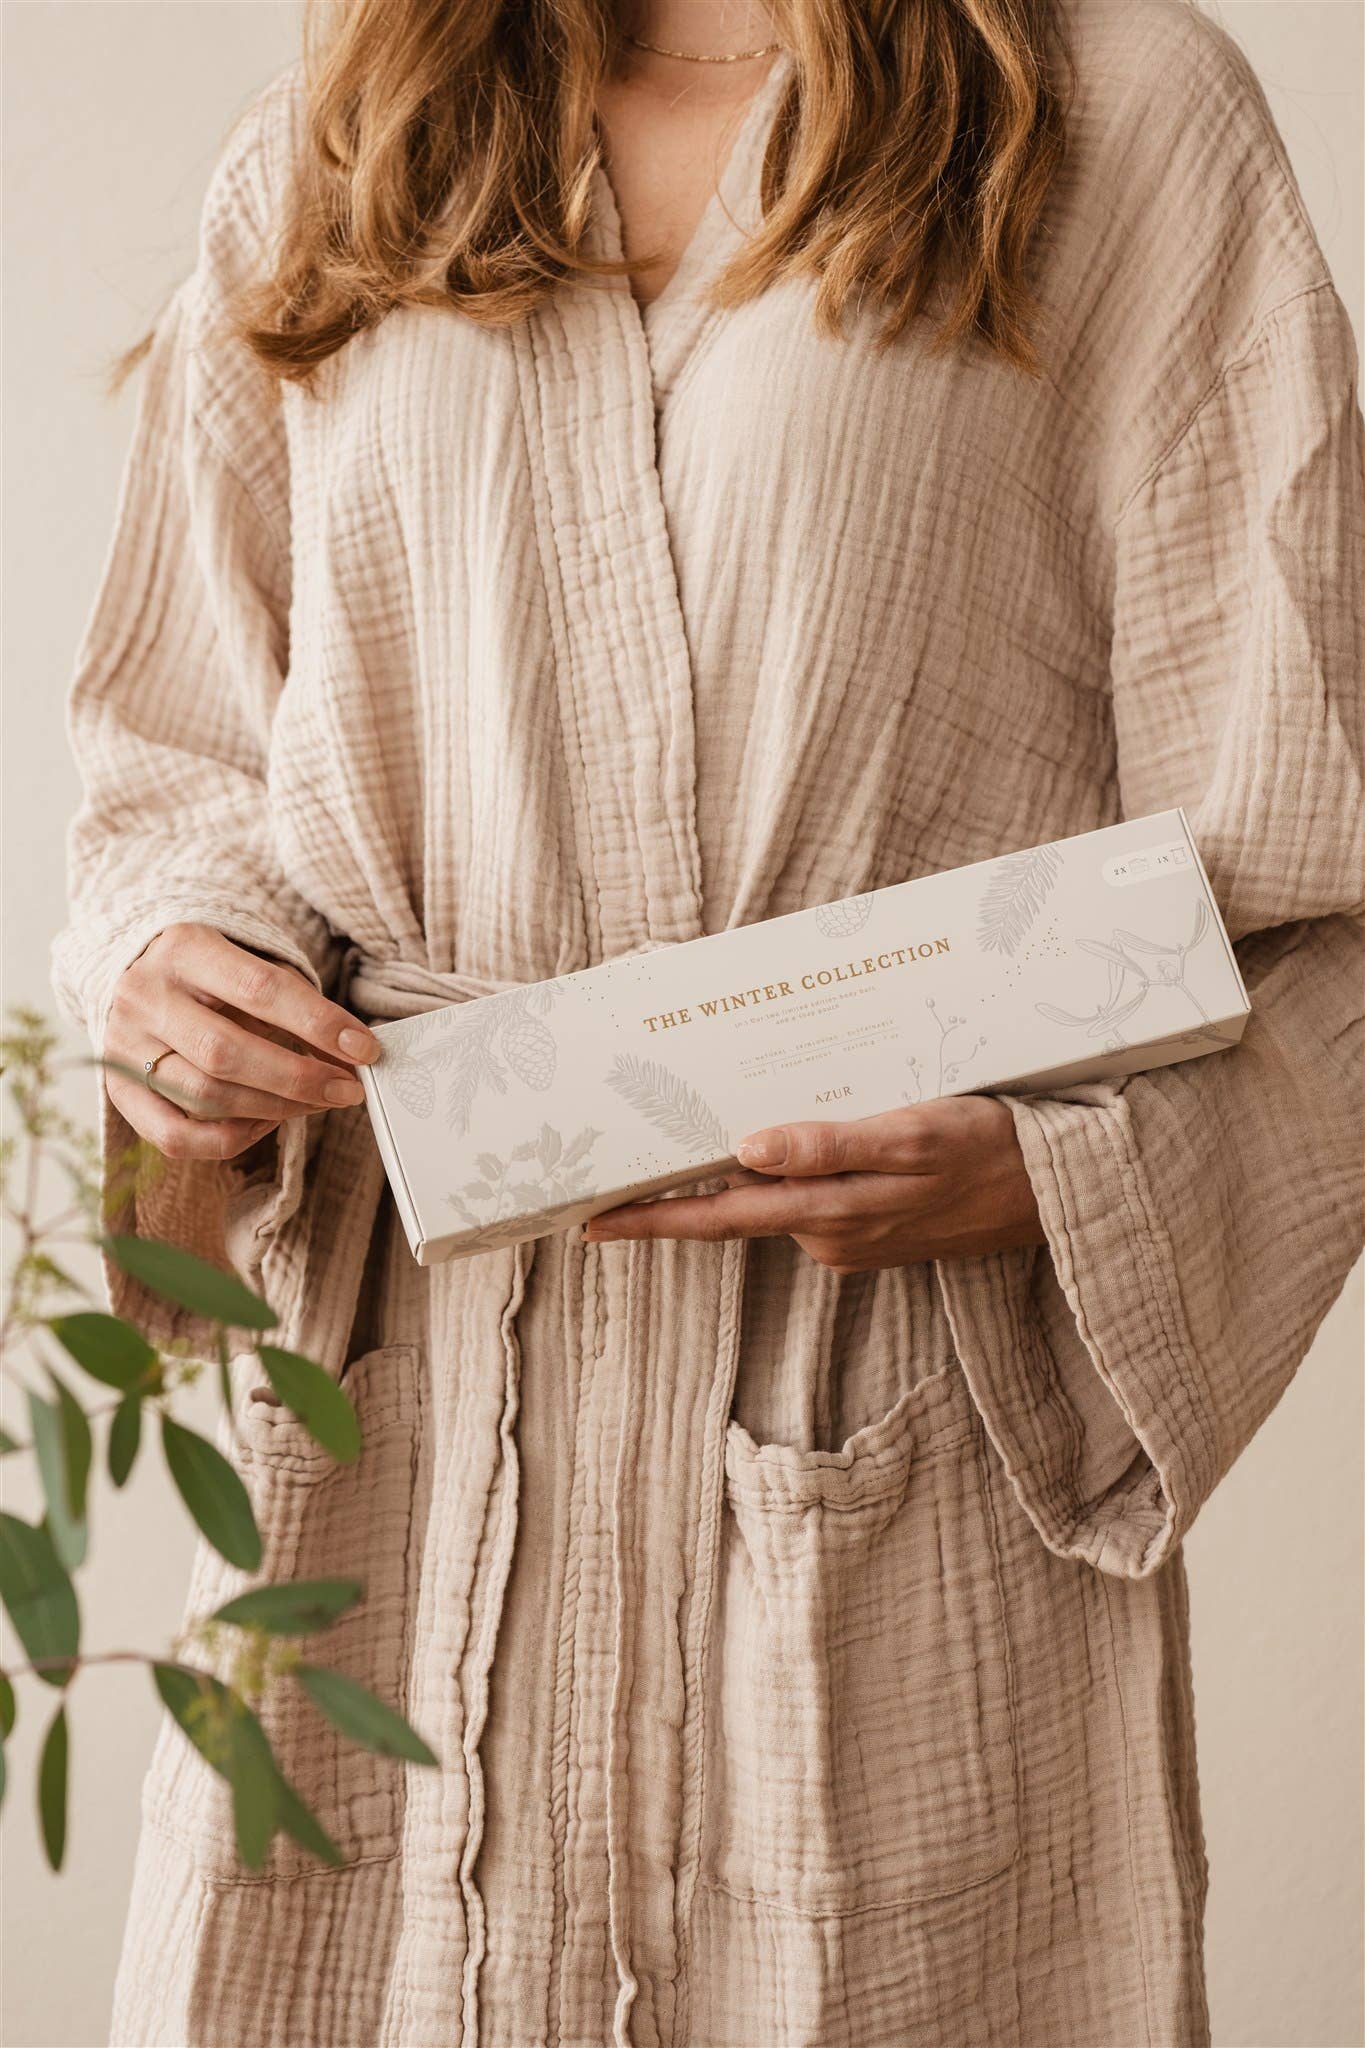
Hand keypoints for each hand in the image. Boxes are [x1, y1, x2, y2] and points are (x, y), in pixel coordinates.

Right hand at [103, 923, 380, 1162]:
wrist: (131, 971)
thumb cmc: (210, 971)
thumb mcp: (247, 960)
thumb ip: (293, 999)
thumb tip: (351, 1051)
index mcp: (184, 948)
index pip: (261, 989)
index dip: (319, 1023)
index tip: (365, 1048)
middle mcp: (145, 995)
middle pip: (227, 1052)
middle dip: (299, 1078)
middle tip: (348, 1089)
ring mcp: (124, 1047)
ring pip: (205, 1097)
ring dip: (276, 1109)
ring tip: (318, 1103)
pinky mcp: (117, 1091)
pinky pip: (176, 1137)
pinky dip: (231, 1139)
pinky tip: (267, 1121)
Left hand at [582, 1095, 1046, 1270]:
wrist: (1067, 1195)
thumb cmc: (994, 1148)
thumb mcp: (914, 1137)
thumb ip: (830, 1146)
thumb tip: (747, 1148)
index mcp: (830, 1214)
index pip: (722, 1215)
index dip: (655, 1218)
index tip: (592, 1221)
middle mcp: (832, 1235)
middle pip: (732, 1216)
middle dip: (665, 1209)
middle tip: (597, 1199)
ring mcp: (853, 1238)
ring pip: (773, 1201)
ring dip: (732, 1178)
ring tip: (681, 1142)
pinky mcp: (876, 1230)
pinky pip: (811, 1200)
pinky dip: (786, 1177)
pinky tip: (774, 1145)